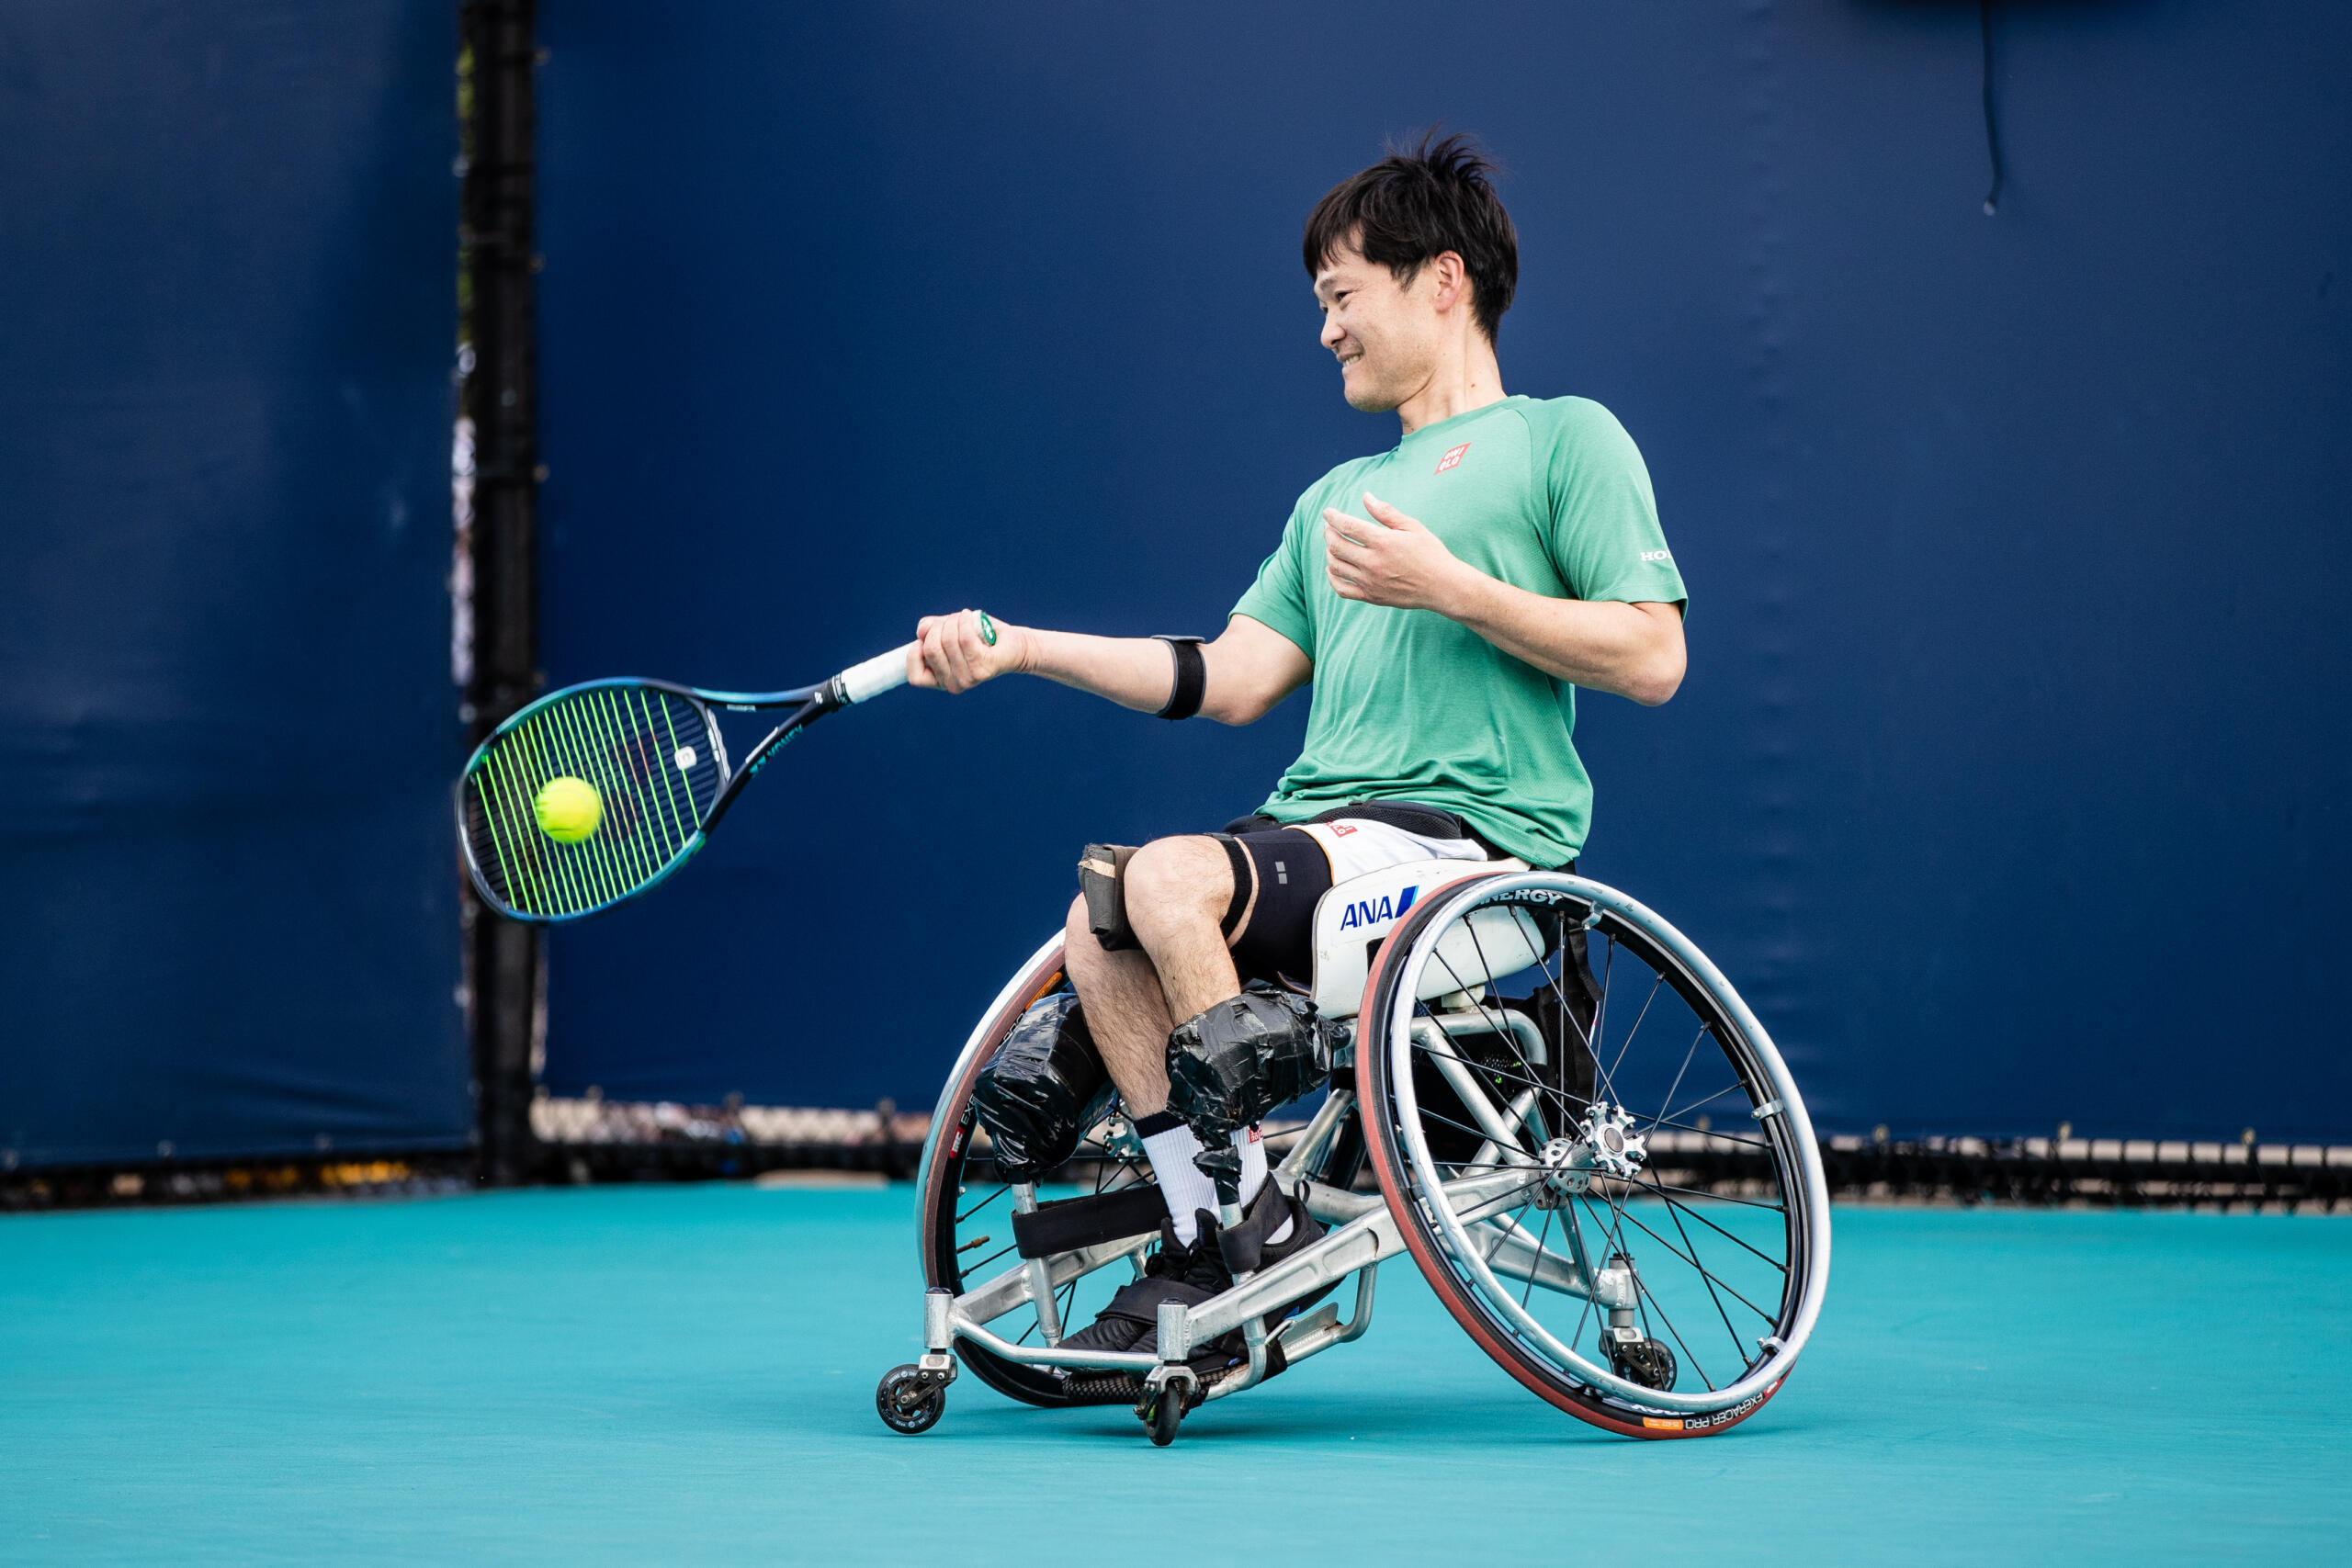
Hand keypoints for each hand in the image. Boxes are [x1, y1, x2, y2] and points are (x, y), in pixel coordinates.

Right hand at [909, 608, 1025, 692]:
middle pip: (931, 650)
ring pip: (947, 641)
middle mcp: (953, 685)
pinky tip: (969, 616)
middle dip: (938, 627)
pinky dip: (965, 621)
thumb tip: (922, 630)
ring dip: (953, 621)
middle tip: (951, 621)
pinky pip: (966, 639)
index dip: (915, 652)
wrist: (1012, 644)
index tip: (925, 638)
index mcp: (941, 681)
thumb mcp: (948, 630)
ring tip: (963, 618)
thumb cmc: (978, 637)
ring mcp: (969, 679)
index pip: (914, 676)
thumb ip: (930, 630)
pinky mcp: (984, 668)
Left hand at [1322, 492, 1473, 611]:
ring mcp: (1370, 582)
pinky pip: (1341, 589)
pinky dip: (1332, 577)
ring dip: (1329, 552)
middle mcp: (1373, 563)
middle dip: (1328, 533)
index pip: (1347, 526)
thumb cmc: (1430, 553)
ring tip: (1332, 544)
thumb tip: (1366, 496)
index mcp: (1383, 542)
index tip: (1327, 512)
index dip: (1333, 517)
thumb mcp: (1412, 526)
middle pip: (1336, 546)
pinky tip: (1332, 568)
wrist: (1442, 586)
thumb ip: (1386, 512)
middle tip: (1329, 527)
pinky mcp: (1371, 597)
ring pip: (1335, 566)